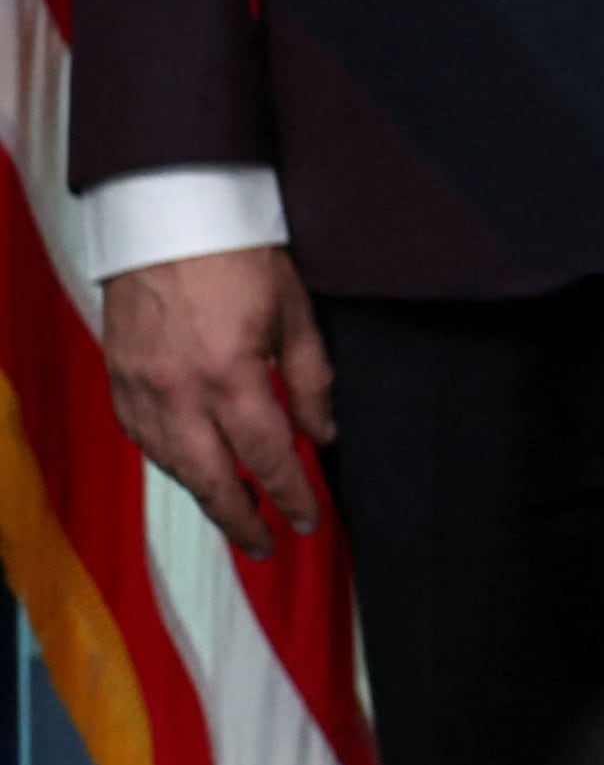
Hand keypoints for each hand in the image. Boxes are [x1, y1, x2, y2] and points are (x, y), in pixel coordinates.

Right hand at [102, 247, 331, 554]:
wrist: (168, 220)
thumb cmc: (239, 258)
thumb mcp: (295, 313)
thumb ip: (311, 379)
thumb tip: (324, 433)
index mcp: (230, 376)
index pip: (267, 455)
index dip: (289, 493)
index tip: (306, 519)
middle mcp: (179, 394)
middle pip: (211, 480)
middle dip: (241, 520)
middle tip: (268, 545)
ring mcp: (141, 390)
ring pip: (173, 466)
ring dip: (206, 496)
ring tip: (237, 515)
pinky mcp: (118, 381)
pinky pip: (144, 440)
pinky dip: (172, 463)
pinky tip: (194, 470)